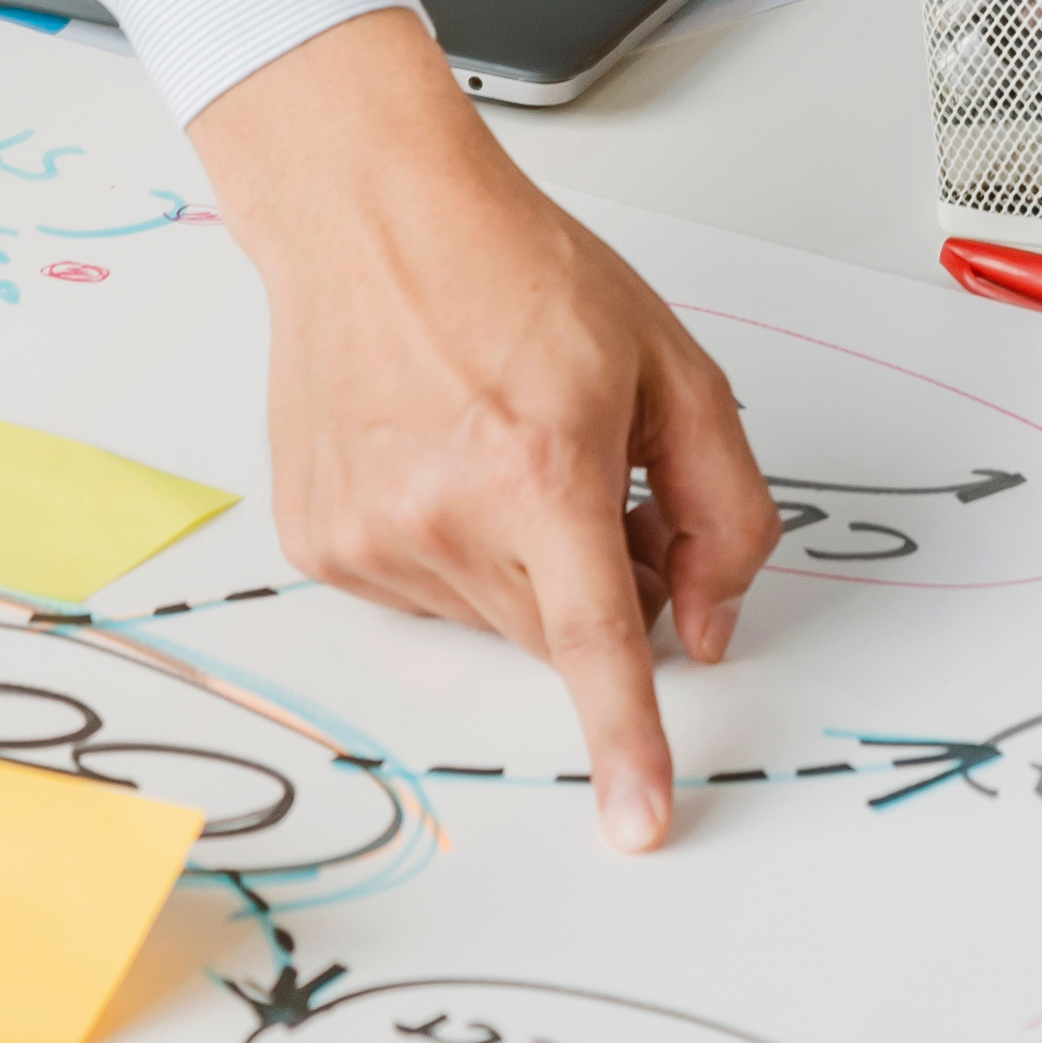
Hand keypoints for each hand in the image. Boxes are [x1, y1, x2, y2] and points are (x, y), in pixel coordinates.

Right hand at [208, 13, 767, 849]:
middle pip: (556, 630)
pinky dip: (450, 546)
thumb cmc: (516, 274)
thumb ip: (722, 508)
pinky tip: (436, 455)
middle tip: (586, 474)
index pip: (594, 639)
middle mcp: (441, 513)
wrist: (368, 218)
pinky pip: (421, 593)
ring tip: (498, 444)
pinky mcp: (320, 541)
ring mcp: (369, 536)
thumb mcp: (670, 366)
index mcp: (540, 467)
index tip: (638, 824)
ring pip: (491, 619)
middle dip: (591, 577)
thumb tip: (708, 627)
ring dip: (518, 561)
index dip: (625, 740)